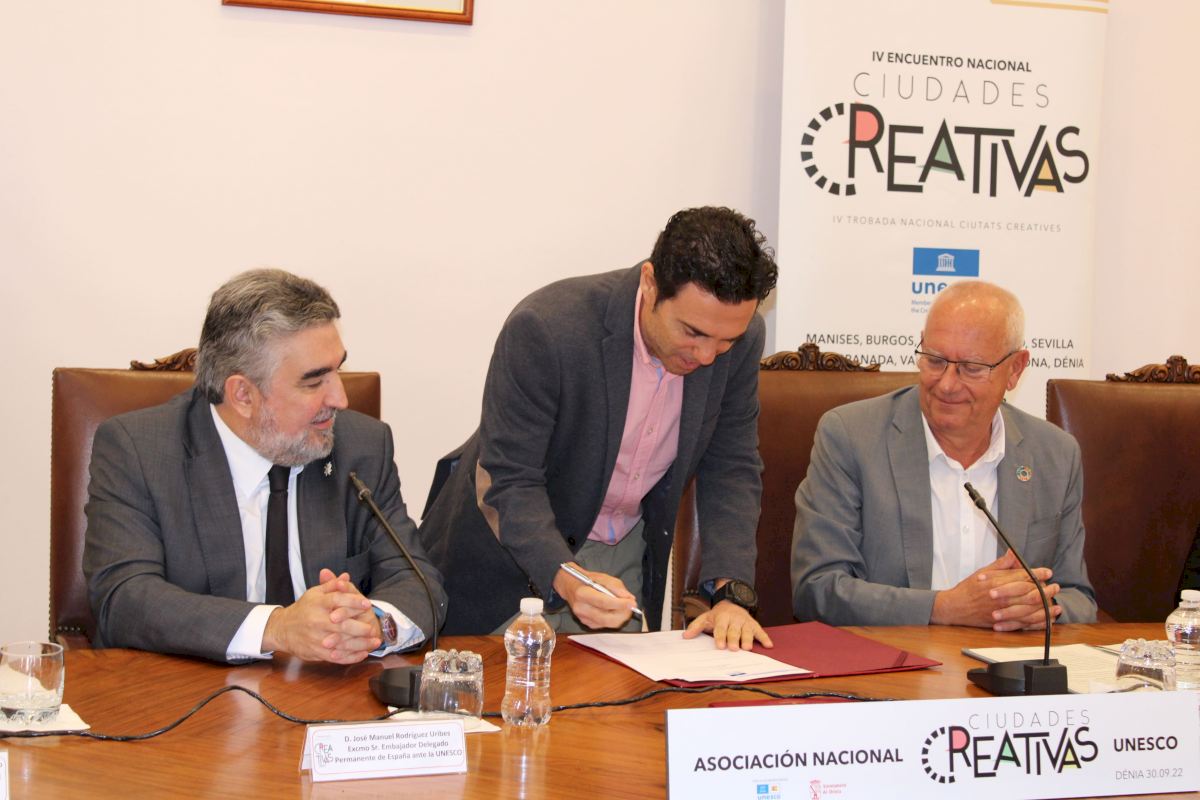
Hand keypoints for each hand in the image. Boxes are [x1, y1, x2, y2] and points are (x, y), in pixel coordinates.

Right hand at [262, 569, 382, 662]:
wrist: (282, 629)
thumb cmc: (303, 609)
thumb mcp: (315, 593)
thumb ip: (332, 585)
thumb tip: (345, 576)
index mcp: (318, 603)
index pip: (337, 600)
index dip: (353, 602)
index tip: (367, 604)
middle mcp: (317, 621)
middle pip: (341, 625)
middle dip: (360, 628)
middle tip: (373, 628)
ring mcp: (317, 638)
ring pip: (341, 643)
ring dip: (360, 644)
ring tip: (374, 642)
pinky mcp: (316, 651)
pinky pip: (336, 656)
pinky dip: (350, 657)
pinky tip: (362, 654)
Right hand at [551, 563, 636, 628]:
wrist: (570, 586)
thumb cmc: (587, 580)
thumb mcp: (602, 577)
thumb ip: (616, 587)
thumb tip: (629, 598)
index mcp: (583, 594)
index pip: (604, 603)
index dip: (620, 604)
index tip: (632, 602)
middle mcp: (581, 608)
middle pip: (607, 618)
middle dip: (623, 614)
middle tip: (631, 606)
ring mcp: (583, 618)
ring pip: (608, 624)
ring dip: (620, 617)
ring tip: (625, 608)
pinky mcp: (586, 623)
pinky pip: (605, 625)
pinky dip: (613, 619)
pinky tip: (614, 610)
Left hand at [683, 601, 772, 650]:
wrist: (732, 602)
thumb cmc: (718, 615)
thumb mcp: (705, 618)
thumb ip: (696, 627)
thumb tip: (685, 636)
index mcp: (722, 617)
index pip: (720, 628)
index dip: (720, 636)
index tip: (720, 646)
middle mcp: (735, 618)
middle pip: (734, 630)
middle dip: (733, 639)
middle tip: (733, 649)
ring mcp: (745, 621)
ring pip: (747, 631)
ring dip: (747, 639)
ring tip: (747, 648)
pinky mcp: (754, 624)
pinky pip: (760, 631)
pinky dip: (765, 638)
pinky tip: (768, 645)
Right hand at [931, 550, 1062, 629]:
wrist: (955, 607)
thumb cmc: (968, 589)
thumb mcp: (983, 571)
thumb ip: (1001, 564)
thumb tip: (1013, 553)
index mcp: (997, 583)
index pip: (1022, 576)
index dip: (1037, 574)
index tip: (1047, 572)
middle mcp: (1001, 597)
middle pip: (1030, 593)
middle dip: (1046, 590)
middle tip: (1055, 587)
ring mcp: (1003, 611)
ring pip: (1031, 610)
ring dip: (1046, 606)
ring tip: (1055, 603)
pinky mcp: (1003, 623)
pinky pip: (1025, 624)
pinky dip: (1038, 622)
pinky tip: (1047, 619)